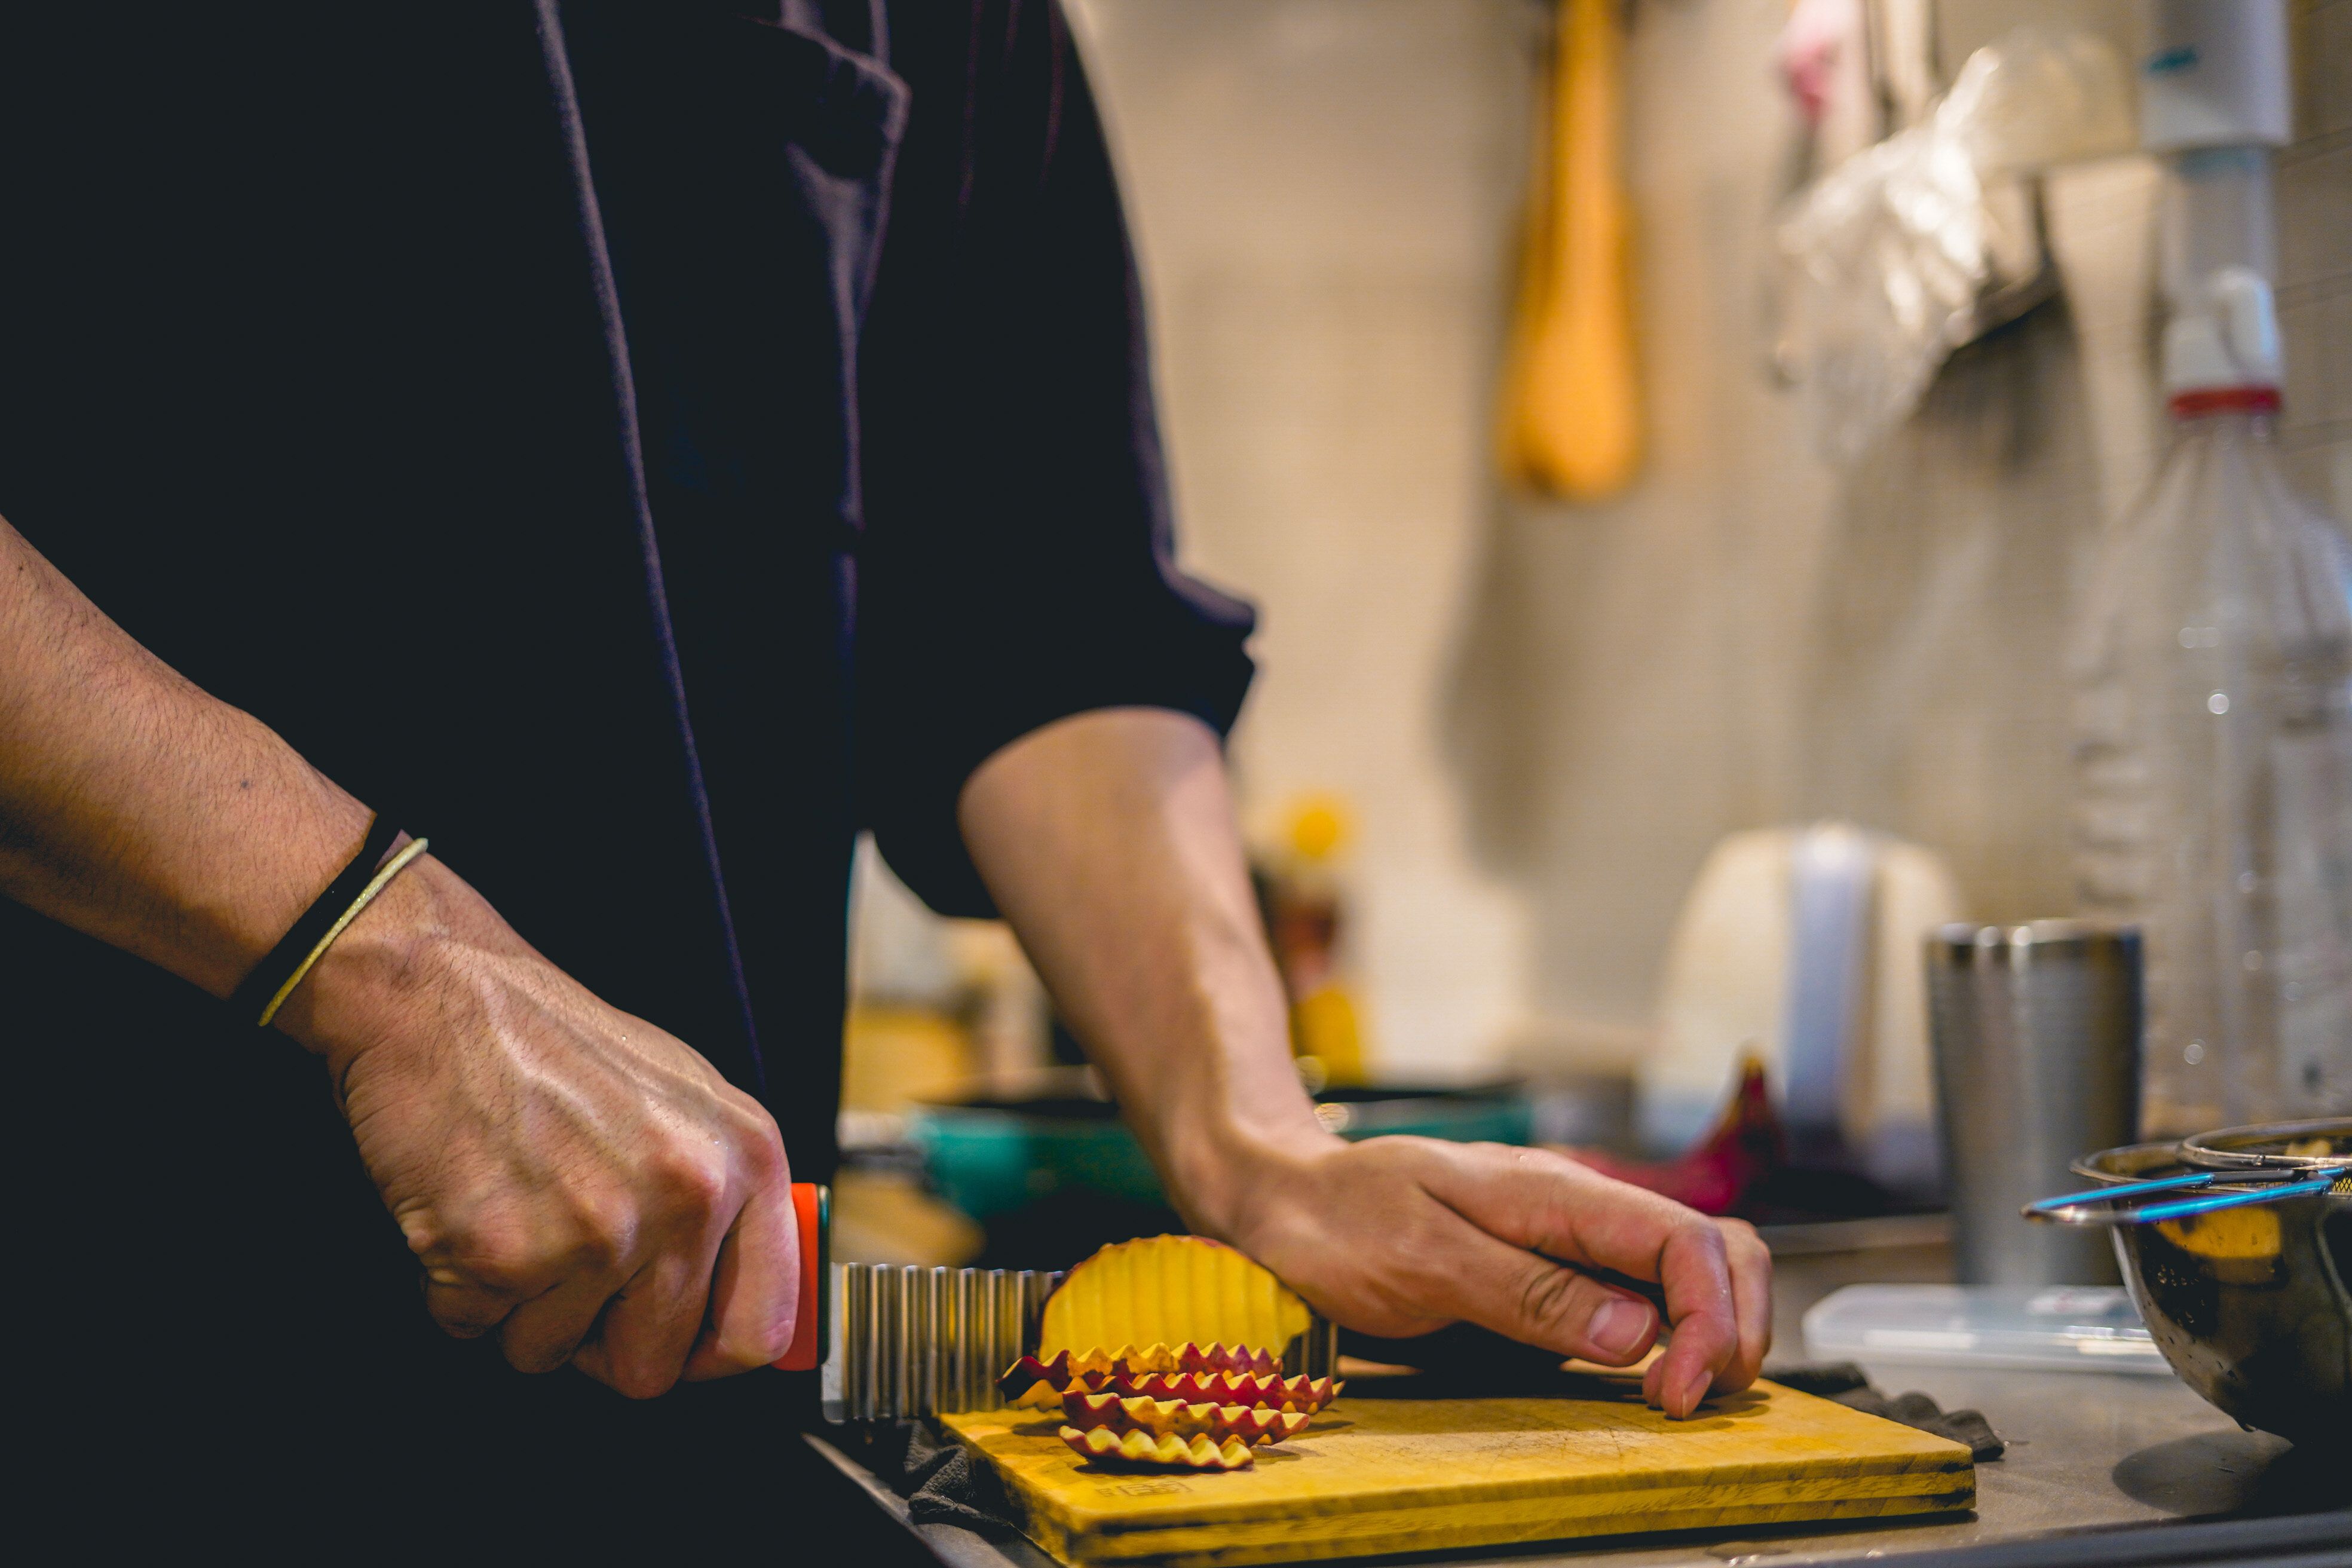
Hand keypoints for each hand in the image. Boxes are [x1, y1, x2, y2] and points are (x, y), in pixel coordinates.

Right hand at [273, 855, 799, 1397]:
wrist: (439, 994)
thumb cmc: (552, 1046)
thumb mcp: (686, 1102)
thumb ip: (724, 1201)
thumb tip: (739, 1311)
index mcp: (746, 1159)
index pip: (760, 1330)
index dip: (702, 1356)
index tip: (667, 1344)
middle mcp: (688, 1195)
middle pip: (651, 1369)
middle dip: (595, 1342)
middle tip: (561, 1271)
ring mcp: (599, 1227)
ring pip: (550, 1356)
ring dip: (517, 1308)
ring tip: (513, 1212)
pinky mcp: (504, 1250)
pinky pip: (472, 1330)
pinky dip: (455, 1288)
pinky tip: (466, 1207)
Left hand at [1208, 1133, 1770, 1417]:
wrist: (1285, 1197)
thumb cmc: (1338, 1220)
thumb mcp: (1422, 1259)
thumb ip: (1527, 1292)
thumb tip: (1634, 1331)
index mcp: (1554, 1192)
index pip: (1684, 1241)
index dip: (1707, 1319)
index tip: (1677, 1391)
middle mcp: (1576, 1208)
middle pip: (1715, 1247)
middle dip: (1734, 1325)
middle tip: (1693, 1399)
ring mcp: (1569, 1236)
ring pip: (1690, 1267)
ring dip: (1713, 1330)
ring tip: (1681, 1393)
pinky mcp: (1553, 1269)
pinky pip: (1640, 1292)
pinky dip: (1672, 1334)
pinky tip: (1649, 1376)